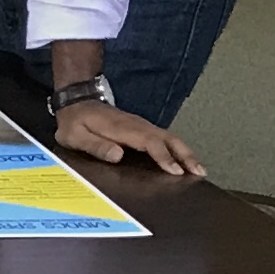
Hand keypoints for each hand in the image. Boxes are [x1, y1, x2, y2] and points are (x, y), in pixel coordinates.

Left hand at [53, 98, 203, 177]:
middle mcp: (136, 125)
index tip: (176, 171)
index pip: (149, 142)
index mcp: (122, 128)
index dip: (163, 157)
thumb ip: (95, 145)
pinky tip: (184, 161)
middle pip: (167, 138)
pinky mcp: (141, 129)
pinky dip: (178, 149)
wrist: (77, 101)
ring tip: (199, 170)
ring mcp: (141, 126)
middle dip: (185, 155)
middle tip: (199, 172)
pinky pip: (164, 138)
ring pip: (169, 138)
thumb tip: (117, 155)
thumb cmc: (75, 122)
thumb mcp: (75, 136)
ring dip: (186, 152)